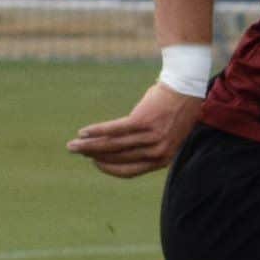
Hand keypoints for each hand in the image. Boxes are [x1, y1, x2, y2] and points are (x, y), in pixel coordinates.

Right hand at [67, 80, 204, 177]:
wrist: (185, 89)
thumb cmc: (174, 112)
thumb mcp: (166, 136)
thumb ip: (148, 147)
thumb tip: (119, 151)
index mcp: (163, 159)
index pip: (130, 170)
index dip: (109, 168)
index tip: (95, 162)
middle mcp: (158, 151)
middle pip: (118, 157)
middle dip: (93, 155)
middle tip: (76, 151)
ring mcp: (151, 137)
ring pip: (114, 145)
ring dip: (90, 145)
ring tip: (74, 144)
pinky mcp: (144, 121)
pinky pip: (115, 129)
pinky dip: (97, 131)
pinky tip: (84, 132)